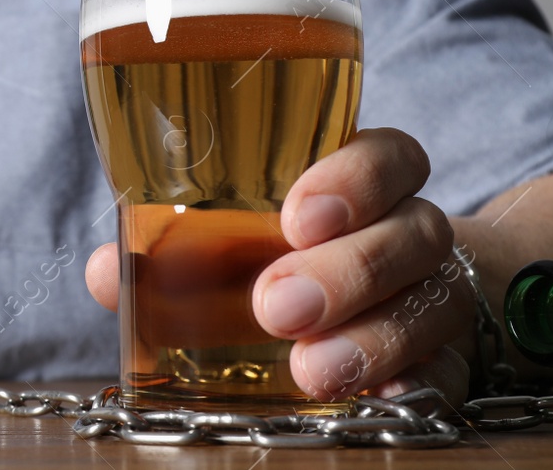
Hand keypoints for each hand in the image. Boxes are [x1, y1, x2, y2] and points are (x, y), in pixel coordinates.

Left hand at [84, 127, 477, 404]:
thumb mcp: (233, 243)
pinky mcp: (445, 361)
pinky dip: (415, 384)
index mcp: (361, 184)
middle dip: (347, 268)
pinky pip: (449, 372)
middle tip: (278, 304)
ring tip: (312, 369)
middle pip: (414, 230)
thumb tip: (103, 270)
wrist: (375, 305)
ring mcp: (435, 296)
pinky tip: (378, 397)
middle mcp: (408, 232)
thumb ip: (174, 249)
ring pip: (434, 301)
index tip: (296, 214)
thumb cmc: (283, 258)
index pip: (389, 155)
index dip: (355, 177)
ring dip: (372, 336)